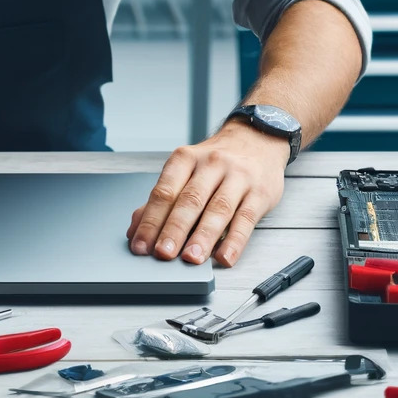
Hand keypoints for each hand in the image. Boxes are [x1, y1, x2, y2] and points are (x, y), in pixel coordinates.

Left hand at [125, 122, 287, 265]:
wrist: (257, 139)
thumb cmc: (216, 161)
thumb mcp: (186, 169)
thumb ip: (163, 198)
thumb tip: (136, 229)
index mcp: (186, 159)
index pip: (164, 192)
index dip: (151, 220)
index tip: (141, 245)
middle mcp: (211, 165)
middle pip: (189, 200)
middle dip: (174, 229)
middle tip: (162, 253)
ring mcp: (237, 178)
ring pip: (218, 210)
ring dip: (203, 237)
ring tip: (191, 258)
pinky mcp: (260, 193)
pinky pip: (246, 219)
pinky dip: (235, 241)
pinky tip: (224, 257)